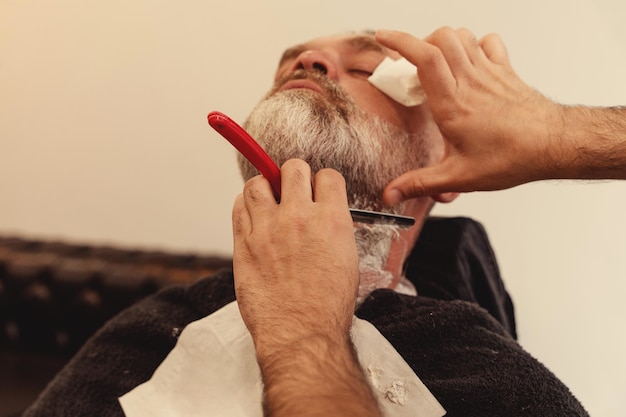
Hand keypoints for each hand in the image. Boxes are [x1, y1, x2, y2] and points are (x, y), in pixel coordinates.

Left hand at [232, 158, 358, 354]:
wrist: (302, 333)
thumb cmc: (327, 305)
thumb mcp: (347, 259)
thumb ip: (333, 229)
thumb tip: (323, 215)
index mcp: (332, 220)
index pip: (327, 176)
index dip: (323, 182)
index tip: (318, 191)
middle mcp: (299, 217)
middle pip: (292, 168)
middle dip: (294, 176)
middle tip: (292, 190)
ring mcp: (268, 228)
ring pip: (258, 182)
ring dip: (265, 187)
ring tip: (269, 201)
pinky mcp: (244, 243)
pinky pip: (239, 207)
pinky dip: (245, 205)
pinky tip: (253, 215)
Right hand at [375, 28, 564, 204]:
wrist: (554, 145)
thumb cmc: (512, 157)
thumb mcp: (458, 176)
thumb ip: (420, 183)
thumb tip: (391, 194)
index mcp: (453, 103)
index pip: (424, 57)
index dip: (399, 41)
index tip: (383, 38)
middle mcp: (470, 81)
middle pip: (441, 38)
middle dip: (418, 42)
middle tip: (408, 65)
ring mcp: (489, 72)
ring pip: (462, 36)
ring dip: (443, 42)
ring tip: (434, 63)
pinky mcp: (505, 71)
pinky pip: (488, 42)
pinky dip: (474, 44)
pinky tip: (468, 62)